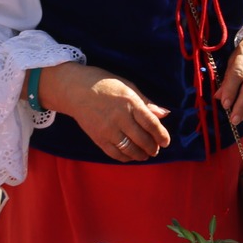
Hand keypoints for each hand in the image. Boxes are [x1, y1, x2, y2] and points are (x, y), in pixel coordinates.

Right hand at [38, 62, 170, 161]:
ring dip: (141, 155)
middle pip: (142, 139)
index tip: (166, 142)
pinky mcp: (97, 138)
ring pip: (129, 149)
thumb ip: (146, 103)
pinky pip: (114, 153)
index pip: (151, 123)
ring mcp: (107, 129)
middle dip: (153, 147)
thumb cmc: (105, 85)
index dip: (161, 135)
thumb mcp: (128, 87)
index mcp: (130, 102)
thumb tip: (165, 113)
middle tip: (157, 149)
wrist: (75, 90)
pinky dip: (125, 157)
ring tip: (146, 154)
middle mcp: (119, 117)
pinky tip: (131, 156)